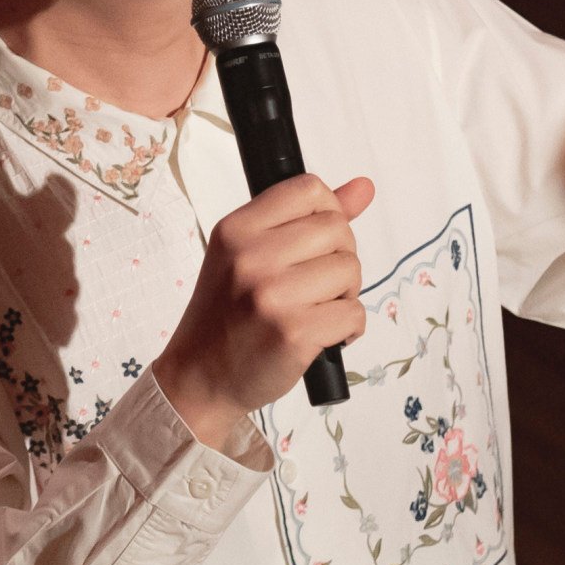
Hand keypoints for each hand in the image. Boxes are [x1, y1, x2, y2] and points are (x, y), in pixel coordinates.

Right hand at [151, 174, 374, 457]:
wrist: (200, 377)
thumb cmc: (227, 314)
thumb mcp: (249, 255)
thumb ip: (305, 218)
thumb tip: (364, 187)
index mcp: (236, 229)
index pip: (309, 189)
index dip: (328, 211)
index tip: (317, 241)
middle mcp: (250, 257)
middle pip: (337, 229)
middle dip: (341, 257)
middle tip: (318, 284)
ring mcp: (271, 296)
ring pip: (350, 270)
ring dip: (346, 294)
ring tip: (317, 310)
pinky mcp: (293, 333)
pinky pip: (354, 313)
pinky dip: (349, 328)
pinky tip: (324, 336)